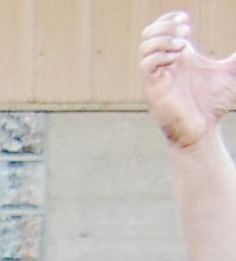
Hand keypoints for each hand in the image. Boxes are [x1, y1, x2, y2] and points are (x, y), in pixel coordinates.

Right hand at [144, 12, 235, 148]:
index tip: (186, 18)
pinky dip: (159, 56)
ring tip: (183, 43)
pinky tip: (176, 58)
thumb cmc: (214, 104)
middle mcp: (165, 64)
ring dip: (162, 40)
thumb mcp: (231, 74)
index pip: (162, 29)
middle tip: (186, 29)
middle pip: (149, 34)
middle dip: (164, 26)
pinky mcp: (153, 88)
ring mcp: (157, 76)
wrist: (203, 130)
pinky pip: (147, 65)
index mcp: (179, 56)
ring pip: (145, 47)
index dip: (169, 19)